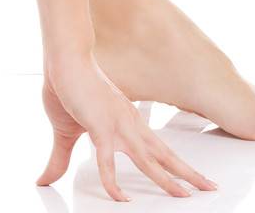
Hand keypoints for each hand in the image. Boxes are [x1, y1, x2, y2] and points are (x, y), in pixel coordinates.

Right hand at [37, 53, 218, 200]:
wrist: (63, 57)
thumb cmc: (66, 86)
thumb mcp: (65, 131)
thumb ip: (60, 158)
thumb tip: (45, 178)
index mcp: (128, 121)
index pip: (158, 148)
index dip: (175, 164)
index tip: (190, 178)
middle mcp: (130, 124)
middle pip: (164, 155)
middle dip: (187, 174)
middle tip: (210, 188)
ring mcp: (118, 126)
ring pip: (149, 161)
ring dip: (168, 180)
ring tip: (185, 197)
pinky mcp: (100, 128)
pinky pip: (108, 163)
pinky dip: (115, 183)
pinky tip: (121, 199)